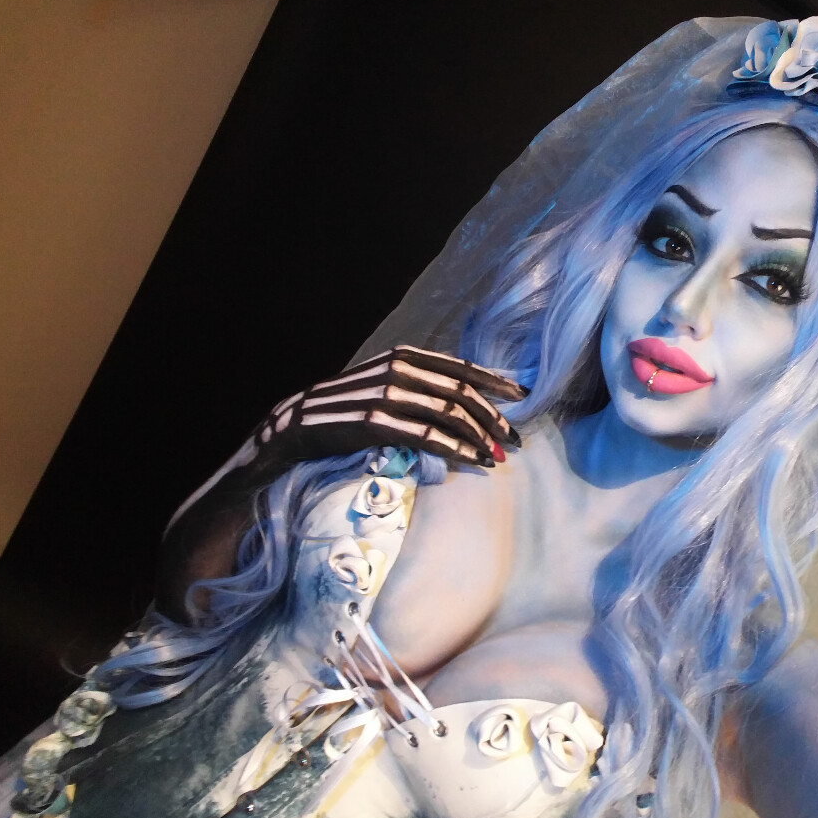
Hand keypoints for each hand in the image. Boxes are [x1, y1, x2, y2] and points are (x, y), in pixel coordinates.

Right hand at [254, 346, 527, 466]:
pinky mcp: (378, 422)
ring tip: (497, 457)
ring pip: (451, 414)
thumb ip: (417, 385)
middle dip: (494, 417)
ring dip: (480, 437)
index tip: (523, 397)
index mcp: (403, 356)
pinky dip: (457, 449)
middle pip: (462, 392)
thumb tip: (461, 401)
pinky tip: (472, 461)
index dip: (495, 381)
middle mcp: (399, 369)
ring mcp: (388, 394)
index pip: (461, 366)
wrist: (294, 426)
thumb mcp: (382, 386)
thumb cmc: (344, 410)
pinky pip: (429, 436)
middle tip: (513, 440)